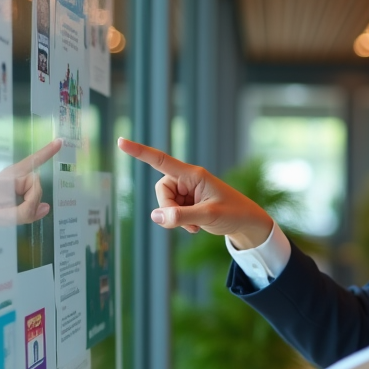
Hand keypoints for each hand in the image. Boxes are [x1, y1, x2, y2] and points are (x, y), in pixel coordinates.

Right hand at [117, 137, 273, 247]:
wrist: (246, 223)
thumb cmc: (233, 213)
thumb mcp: (208, 216)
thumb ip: (181, 216)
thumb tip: (155, 216)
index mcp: (193, 174)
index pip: (162, 160)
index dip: (140, 152)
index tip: (121, 142)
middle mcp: (188, 179)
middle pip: (161, 190)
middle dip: (168, 208)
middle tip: (188, 222)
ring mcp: (187, 191)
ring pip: (165, 203)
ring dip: (176, 218)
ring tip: (195, 225)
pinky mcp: (187, 202)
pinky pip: (172, 212)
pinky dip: (180, 222)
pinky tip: (195, 227)